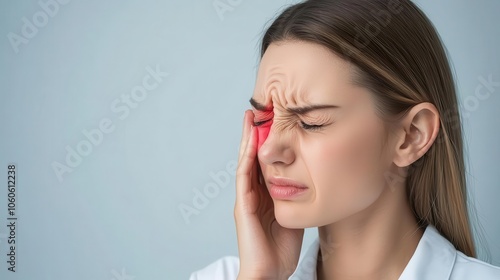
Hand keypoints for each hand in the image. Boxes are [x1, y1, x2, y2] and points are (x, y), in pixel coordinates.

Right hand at [234, 109, 304, 279]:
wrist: (270, 272)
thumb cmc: (281, 249)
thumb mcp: (294, 215)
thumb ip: (296, 197)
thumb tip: (310, 180)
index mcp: (264, 195)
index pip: (264, 163)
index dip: (266, 142)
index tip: (272, 121)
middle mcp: (252, 193)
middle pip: (253, 157)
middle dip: (254, 134)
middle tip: (257, 111)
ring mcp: (246, 199)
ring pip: (246, 162)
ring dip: (247, 140)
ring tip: (250, 118)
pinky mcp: (243, 206)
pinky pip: (244, 177)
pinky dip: (247, 158)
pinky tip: (250, 143)